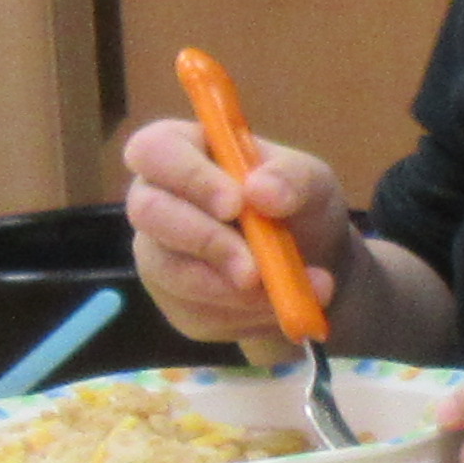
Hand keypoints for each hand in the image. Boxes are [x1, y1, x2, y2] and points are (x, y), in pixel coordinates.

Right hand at [122, 117, 351, 347]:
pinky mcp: (174, 299)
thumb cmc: (299, 205)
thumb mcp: (312, 182)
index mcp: (182, 151)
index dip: (188, 176)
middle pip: (148, 212)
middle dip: (207, 240)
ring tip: (290, 288)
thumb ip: (293, 178)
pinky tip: (277, 305)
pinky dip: (244, 313)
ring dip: (233, 288)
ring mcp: (158, 252)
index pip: (154, 150)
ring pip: (171, 271)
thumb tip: (261, 191)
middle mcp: (156, 198)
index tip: (236, 204)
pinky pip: (195, 311)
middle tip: (255, 265)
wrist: (315, 264)